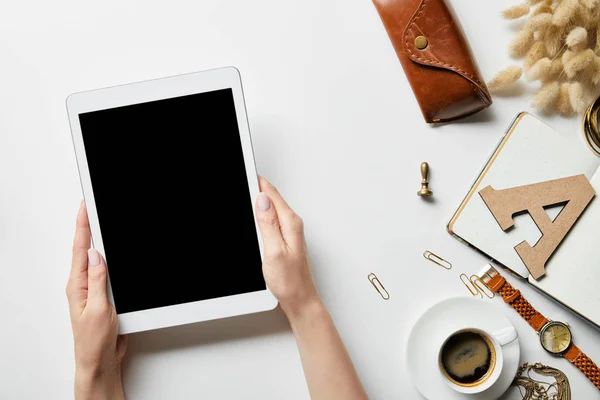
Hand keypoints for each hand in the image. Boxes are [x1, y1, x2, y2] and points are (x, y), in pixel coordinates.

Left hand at [66, 202, 126, 399]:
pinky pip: (107, 273)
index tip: (85, 207)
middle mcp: (83, 285)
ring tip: (98, 221)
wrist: (99, 361)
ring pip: (98, 260)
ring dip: (99, 241)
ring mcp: (93, 290)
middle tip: (90, 206)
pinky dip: (111, 260)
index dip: (83, 226)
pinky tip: (112, 254)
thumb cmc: (94, 341)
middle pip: (86, 249)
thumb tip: (96, 255)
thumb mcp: (99, 309)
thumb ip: (98, 281)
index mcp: (78, 285)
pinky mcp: (104, 296)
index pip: (81, 249)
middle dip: (88, 227)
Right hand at [256, 177, 320, 317]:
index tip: (245, 173)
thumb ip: (268, 224)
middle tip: (242, 177)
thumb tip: (262, 201)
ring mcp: (290, 232)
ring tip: (246, 189)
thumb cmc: (290, 281)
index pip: (271, 194)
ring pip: (271, 208)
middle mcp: (292, 225)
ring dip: (259, 199)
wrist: (300, 299)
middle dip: (257, 187)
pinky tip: (255, 214)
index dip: (256, 182)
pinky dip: (261, 213)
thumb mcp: (274, 251)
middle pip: (272, 198)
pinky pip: (272, 219)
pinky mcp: (285, 239)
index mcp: (290, 223)